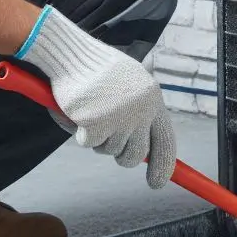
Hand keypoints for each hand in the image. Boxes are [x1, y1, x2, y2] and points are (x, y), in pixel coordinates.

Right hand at [15, 7, 176, 188]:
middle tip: (105, 141)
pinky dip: (79, 132)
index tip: (157, 183)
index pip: (166, 141)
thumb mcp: (127, 88)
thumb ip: (138, 116)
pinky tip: (77, 110)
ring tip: (89, 111)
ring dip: (96, 138)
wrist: (71, 53)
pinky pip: (89, 143)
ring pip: (109, 150)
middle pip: (136, 155)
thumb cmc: (95, 70)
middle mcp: (142, 109)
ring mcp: (121, 116)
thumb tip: (144, 156)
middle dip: (121, 156)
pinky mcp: (98, 122)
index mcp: (153, 98)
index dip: (163, 166)